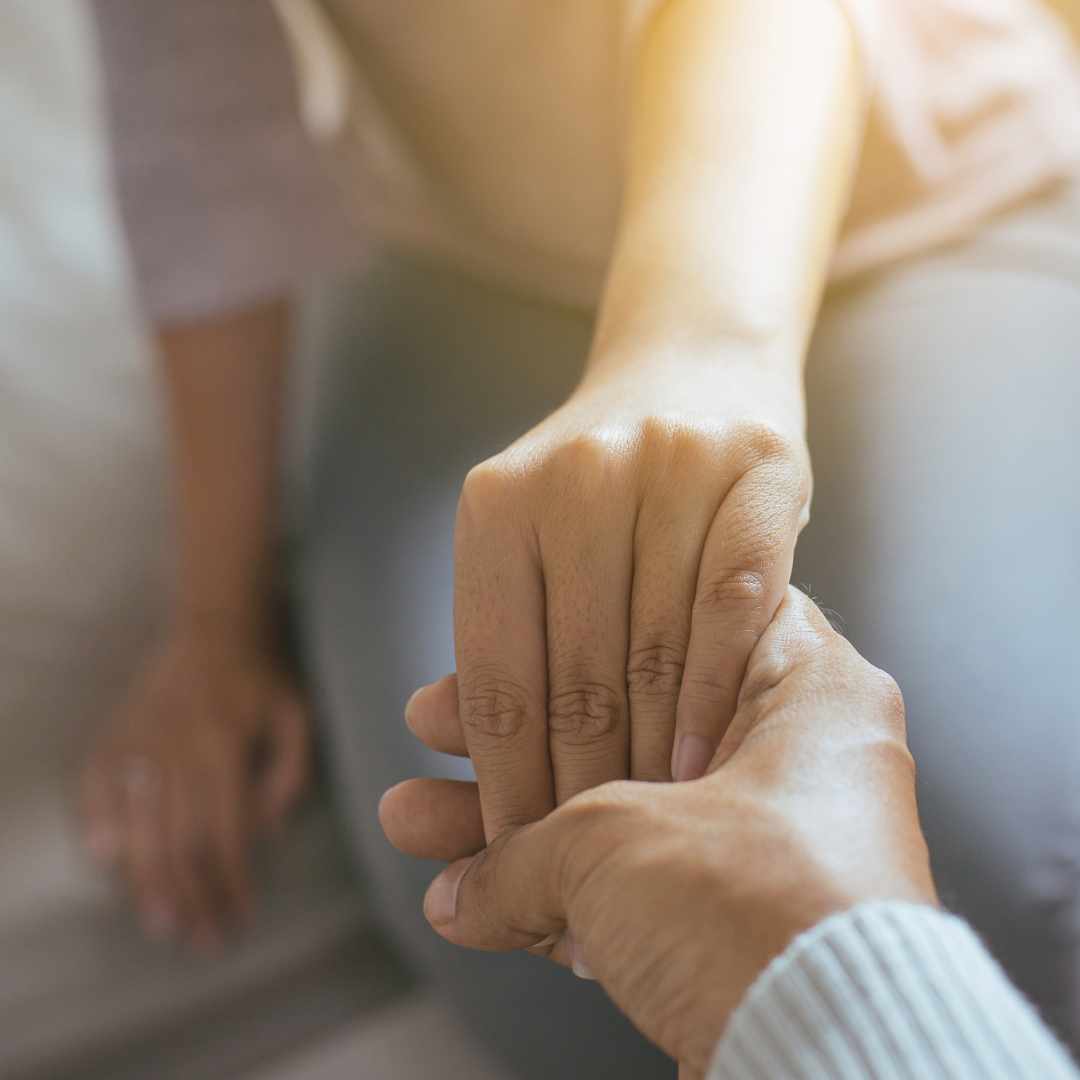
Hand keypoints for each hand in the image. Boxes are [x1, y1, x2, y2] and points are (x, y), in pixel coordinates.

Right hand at [80, 623, 310, 947]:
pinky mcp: (113, 733)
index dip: (232, 883)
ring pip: (135, 825)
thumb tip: (267, 833)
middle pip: (177, 841)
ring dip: (146, 881)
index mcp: (224, 745)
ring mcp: (137, 739)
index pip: (225, 833)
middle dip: (192, 897)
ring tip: (162, 922)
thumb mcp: (298, 719)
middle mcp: (175, 746)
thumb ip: (292, 776)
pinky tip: (106, 860)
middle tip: (203, 940)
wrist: (216, 624)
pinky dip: (94, 824)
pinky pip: (94, 786)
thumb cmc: (263, 679)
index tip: (241, 918)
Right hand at [383, 589, 935, 1077]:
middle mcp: (801, 764)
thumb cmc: (764, 912)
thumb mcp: (610, 838)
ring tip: (413, 820)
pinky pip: (638, 894)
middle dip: (514, 742)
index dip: (564, 640)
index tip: (495, 658)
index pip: (669, 626)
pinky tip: (468, 904)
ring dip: (514, 830)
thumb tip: (464, 885)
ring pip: (623, 816)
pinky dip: (559, 900)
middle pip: (628, 725)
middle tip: (434, 730)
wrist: (827, 1069)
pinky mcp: (749, 934)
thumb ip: (522, 848)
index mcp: (806, 691)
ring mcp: (777, 852)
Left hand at [409, 369, 809, 842]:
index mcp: (495, 505)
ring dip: (648, 756)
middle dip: (575, 787)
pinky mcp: (756, 467)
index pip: (494, 676)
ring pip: (654, 648)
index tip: (513, 854)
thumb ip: (500, 634)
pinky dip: (715, 690)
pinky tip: (704, 758)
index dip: (501, 781)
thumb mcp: (525, 539)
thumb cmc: (596, 489)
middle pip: (574, 675)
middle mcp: (575, 477)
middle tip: (584, 861)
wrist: (690, 368)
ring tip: (642, 825)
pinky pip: (734, 601)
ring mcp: (669, 465)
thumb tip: (435, 738)